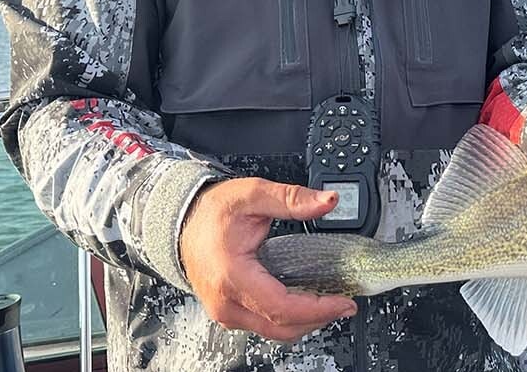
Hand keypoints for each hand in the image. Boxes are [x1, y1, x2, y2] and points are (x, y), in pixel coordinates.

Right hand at [179, 178, 357, 341]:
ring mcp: (225, 312)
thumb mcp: (253, 195)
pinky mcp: (228, 314)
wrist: (182, 222)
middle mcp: (226, 302)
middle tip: (344, 304)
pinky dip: (288, 319)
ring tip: (328, 303)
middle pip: (281, 328)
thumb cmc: (211, 212)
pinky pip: (263, 325)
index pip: (282, 308)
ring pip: (273, 332)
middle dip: (318, 319)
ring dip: (304, 322)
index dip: (318, 309)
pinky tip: (303, 302)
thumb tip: (327, 201)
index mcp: (232, 276)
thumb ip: (292, 199)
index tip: (343, 302)